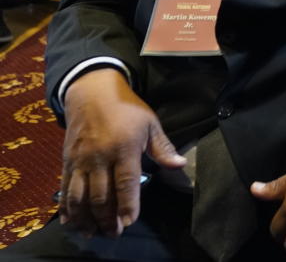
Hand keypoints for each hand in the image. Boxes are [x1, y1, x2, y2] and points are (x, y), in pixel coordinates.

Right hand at [60, 68, 185, 237]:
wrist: (92, 92)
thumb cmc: (127, 108)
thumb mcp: (150, 123)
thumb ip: (163, 147)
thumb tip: (179, 165)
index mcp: (124, 147)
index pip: (126, 182)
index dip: (127, 204)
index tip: (129, 222)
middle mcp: (99, 157)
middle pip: (100, 195)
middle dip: (106, 218)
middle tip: (113, 234)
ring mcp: (80, 161)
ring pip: (79, 196)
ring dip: (85, 218)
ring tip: (92, 233)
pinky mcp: (66, 161)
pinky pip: (64, 189)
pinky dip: (66, 208)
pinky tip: (70, 222)